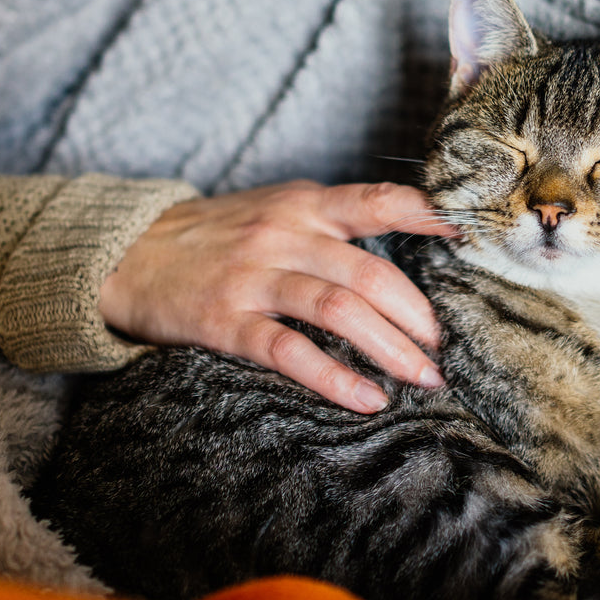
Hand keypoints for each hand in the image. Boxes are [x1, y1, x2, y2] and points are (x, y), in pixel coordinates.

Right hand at [99, 181, 455, 412]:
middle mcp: (284, 235)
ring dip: (391, 349)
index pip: (379, 201)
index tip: (471, 236)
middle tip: (445, 349)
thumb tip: (411, 237)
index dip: (430, 215)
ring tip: (423, 378)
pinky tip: (366, 399)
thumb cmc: (217, 235)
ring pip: (339, 311)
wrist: (128, 252)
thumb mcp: (276, 208)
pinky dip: (334, 378)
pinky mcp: (225, 321)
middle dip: (418, 317)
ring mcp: (254, 278)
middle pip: (371, 273)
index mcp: (304, 205)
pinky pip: (289, 352)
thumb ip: (333, 222)